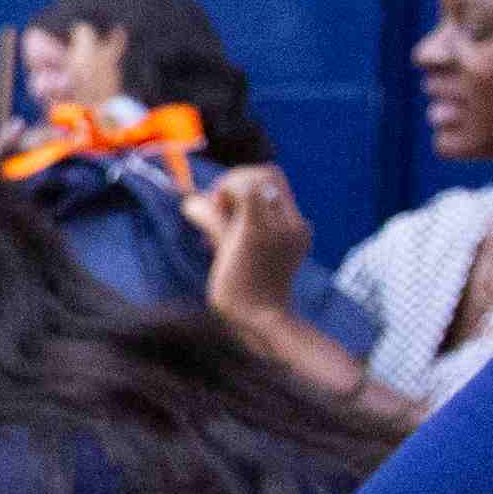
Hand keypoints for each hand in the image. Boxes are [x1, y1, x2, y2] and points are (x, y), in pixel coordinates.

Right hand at [194, 165, 312, 321]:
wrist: (264, 318)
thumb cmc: (236, 290)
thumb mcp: (219, 252)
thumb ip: (210, 220)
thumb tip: (191, 201)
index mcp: (263, 229)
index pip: (249, 182)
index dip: (228, 185)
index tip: (215, 203)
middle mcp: (287, 225)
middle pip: (268, 175)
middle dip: (242, 181)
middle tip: (224, 202)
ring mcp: (298, 229)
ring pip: (276, 186)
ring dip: (251, 192)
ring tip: (233, 214)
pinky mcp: (301, 234)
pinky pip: (281, 204)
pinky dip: (262, 205)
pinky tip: (246, 225)